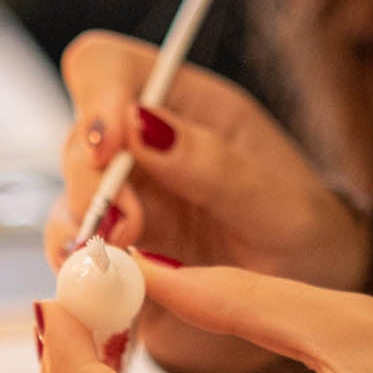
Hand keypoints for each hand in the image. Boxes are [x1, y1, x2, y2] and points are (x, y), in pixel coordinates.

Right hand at [45, 31, 371, 372]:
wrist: (307, 305)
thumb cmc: (302, 232)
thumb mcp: (278, 199)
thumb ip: (212, 163)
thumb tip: (141, 124)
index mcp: (181, 106)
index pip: (105, 66)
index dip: (94, 96)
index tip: (109, 144)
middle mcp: (137, 152)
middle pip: (76, 144)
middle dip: (92, 187)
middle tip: (130, 228)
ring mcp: (119, 207)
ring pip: (65, 208)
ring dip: (80, 238)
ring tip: (121, 270)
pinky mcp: (110, 262)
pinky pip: (73, 267)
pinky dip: (82, 283)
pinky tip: (113, 298)